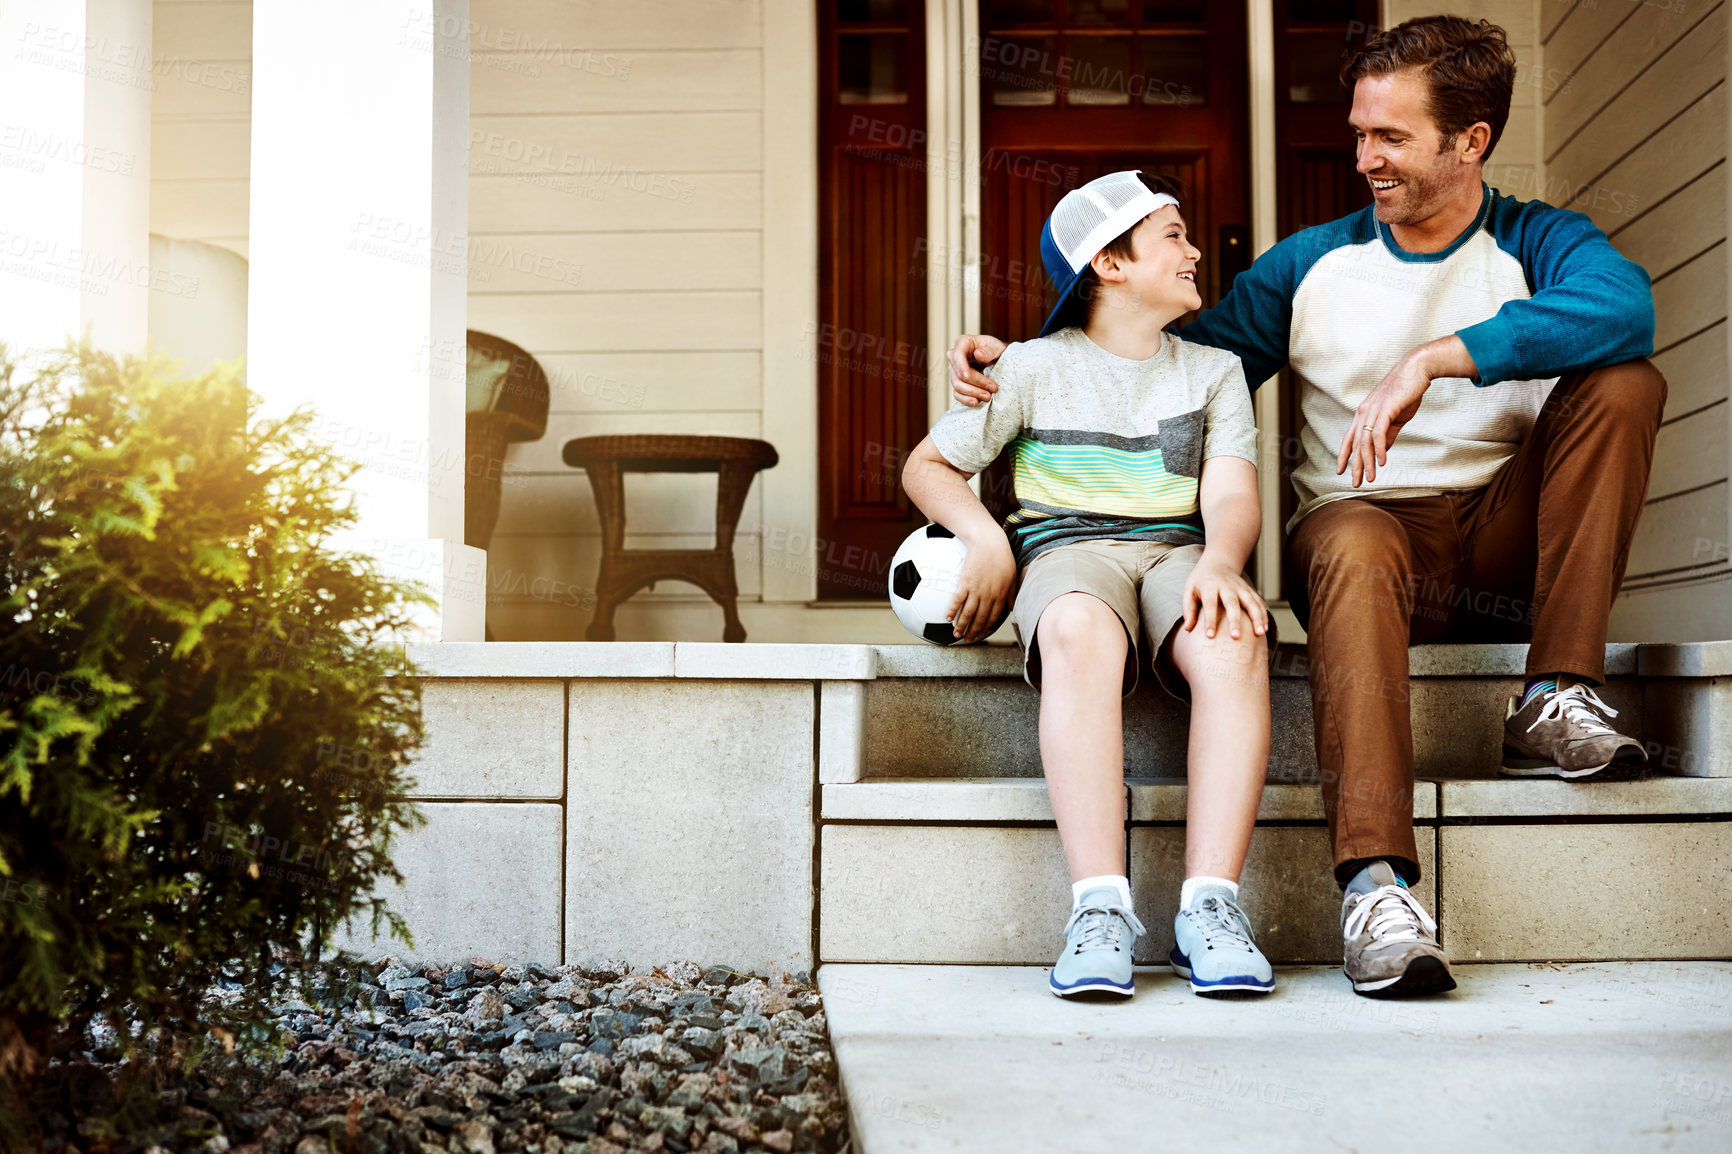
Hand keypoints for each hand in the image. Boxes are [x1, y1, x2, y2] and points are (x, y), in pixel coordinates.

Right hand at [945, 533, 1015, 642]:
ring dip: (962, 626)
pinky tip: (947, 618)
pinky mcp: (965, 583)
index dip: (987, 628)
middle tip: (967, 640)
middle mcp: (989, 596)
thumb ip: (1012, 593)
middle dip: (973, 632)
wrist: (988, 542)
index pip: (994, 618)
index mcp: (1001, 595)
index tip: (981, 635)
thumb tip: (1012, 607)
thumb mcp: (1012, 575)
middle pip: (980, 619)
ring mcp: (977, 590)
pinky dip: (952, 610)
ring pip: (968, 613)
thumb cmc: (1002, 556)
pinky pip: (958, 600)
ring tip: (956, 634)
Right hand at [947, 334, 1006, 407]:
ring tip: (988, 396)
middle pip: (958, 374)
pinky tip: (976, 402)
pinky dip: (966, 400)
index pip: (957, 355)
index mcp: (962, 343)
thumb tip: (977, 355)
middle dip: (974, 383)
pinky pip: (957, 394)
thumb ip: (989, 350)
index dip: (960, 366)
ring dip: (973, 393)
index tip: (967, 376)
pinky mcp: (958, 382)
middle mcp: (955, 357)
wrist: (997, 359)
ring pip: (957, 386)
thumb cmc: (996, 350)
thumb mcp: (997, 347)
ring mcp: (954, 371)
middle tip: (992, 389)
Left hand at [1181, 557, 1267, 640]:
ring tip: (1259, 634)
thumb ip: (1188, 609)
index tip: (1210, 636)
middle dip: (1235, 620)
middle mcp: (1227, 586)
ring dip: (1256, 618)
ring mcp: (1241, 587)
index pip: (1210, 604)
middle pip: (1232, 603)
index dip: (1210, 620)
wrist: (1218, 563)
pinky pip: (1259, 602)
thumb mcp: (1189, 590)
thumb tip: (1187, 629)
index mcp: (1209, 586)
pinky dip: (1263, 615)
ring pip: (1251, 602)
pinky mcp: (1250, 590)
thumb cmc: (1201, 581)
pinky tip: (1264, 629)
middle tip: (1235, 637)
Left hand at [1335, 352, 1432, 486]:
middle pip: (1356, 444)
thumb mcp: (1395, 417)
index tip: (1341, 471)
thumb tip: (1382, 450)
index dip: (1345, 455)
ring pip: (1365, 442)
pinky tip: (1382, 462)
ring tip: (1369, 478)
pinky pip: (1378, 434)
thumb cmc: (1406, 392)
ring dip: (1367, 462)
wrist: (1417, 370)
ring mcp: (1372, 411)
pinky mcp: (1385, 410)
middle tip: (1355, 483)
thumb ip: (1388, 433)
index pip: (1350, 438)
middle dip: (1355, 466)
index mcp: (1363, 414)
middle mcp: (1363, 413)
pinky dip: (1379, 450)